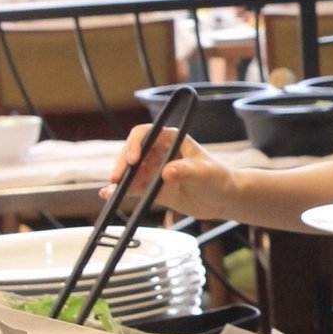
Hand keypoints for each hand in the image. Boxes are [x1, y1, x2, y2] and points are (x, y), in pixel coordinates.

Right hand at [103, 124, 236, 219]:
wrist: (224, 199)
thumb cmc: (219, 179)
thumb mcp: (205, 173)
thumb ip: (186, 171)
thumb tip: (166, 172)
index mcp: (172, 140)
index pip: (146, 134)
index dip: (135, 144)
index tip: (133, 159)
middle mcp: (160, 152)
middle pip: (133, 152)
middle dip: (123, 163)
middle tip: (118, 179)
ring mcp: (155, 170)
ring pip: (130, 170)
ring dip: (120, 178)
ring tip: (112, 189)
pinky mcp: (153, 187)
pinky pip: (133, 187)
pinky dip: (121, 191)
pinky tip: (108, 194)